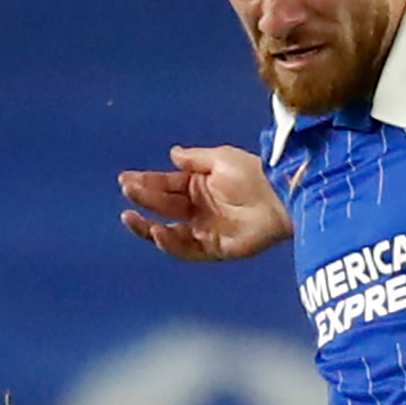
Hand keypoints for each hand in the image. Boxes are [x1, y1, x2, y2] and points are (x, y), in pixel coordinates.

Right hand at [118, 145, 292, 260]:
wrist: (280, 196)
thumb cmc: (253, 173)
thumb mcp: (220, 158)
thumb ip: (194, 160)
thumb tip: (172, 154)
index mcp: (199, 186)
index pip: (166, 186)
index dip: (146, 183)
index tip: (125, 179)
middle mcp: (200, 209)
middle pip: (164, 207)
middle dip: (144, 199)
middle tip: (128, 192)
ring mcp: (207, 230)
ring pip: (170, 233)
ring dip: (149, 227)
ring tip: (132, 218)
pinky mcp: (216, 249)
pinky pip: (188, 250)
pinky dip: (171, 243)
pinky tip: (158, 232)